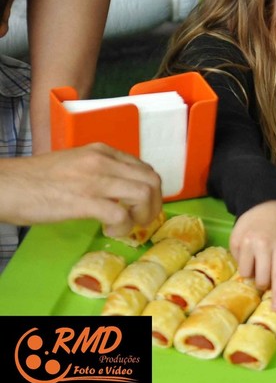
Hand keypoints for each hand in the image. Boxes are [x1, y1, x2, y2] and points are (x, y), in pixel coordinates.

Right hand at [0, 144, 161, 236]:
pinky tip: (110, 230)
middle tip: (142, 220)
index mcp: (102, 151)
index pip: (144, 168)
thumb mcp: (74, 163)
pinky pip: (121, 215)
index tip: (142, 206)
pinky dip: (123, 226)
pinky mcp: (84, 201)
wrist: (5, 185)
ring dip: (142, 216)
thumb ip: (98, 170)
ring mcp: (95, 180)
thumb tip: (117, 189)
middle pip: (151, 180)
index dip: (150, 190)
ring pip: (144, 194)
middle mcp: (104, 161)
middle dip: (154, 204)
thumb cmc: (33, 179)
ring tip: (128, 227)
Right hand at [229, 200, 275, 310]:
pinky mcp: (234, 242)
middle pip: (259, 278)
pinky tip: (249, 251)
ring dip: (252, 273)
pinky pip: (237, 262)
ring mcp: (246, 243)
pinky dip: (244, 261)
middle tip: (266, 279)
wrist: (262, 203)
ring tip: (257, 262)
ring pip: (245, 273)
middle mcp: (261, 245)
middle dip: (263, 284)